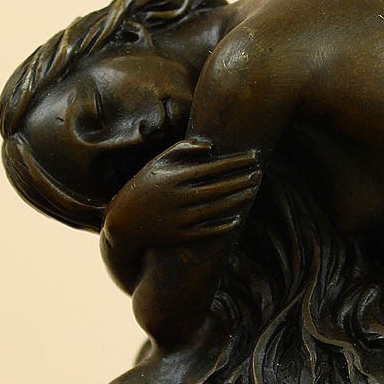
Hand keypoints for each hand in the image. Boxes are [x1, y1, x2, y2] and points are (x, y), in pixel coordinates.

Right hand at [102, 141, 260, 250]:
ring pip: (217, 208)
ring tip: (253, 189)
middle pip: (219, 187)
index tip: (253, 156)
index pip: (213, 167)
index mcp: (174, 177)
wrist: (123, 222)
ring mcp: (179, 218)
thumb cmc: (144, 186)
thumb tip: (211, 146)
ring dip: (238, 199)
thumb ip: (182, 150)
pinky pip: (207, 231)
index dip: (236, 162)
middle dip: (242, 179)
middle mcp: (178, 197)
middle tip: (260, 173)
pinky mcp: (179, 236)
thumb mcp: (157, 163)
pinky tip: (238, 218)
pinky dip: (223, 226)